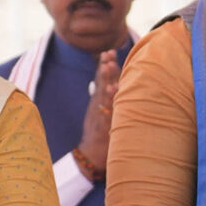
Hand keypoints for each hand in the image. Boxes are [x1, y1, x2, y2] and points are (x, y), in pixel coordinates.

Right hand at [76, 50, 120, 180]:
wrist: (91, 154)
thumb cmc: (101, 131)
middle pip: (103, 82)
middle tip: (109, 53)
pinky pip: (107, 108)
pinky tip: (113, 89)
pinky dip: (110, 99)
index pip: (103, 79)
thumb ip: (106, 97)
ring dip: (107, 79)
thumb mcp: (102, 111)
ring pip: (104, 93)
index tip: (110, 51)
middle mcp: (99, 104)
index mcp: (100, 100)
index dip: (106, 65)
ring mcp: (100, 113)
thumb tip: (111, 81)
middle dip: (106, 67)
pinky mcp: (102, 123)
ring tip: (109, 65)